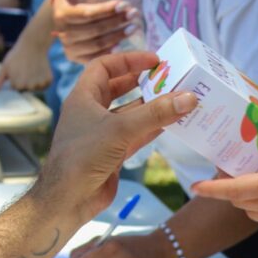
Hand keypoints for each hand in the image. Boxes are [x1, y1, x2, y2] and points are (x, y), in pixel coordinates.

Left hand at [0, 37, 52, 92]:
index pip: (16, 88)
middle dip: (25, 81)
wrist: (33, 44)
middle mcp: (30, 86)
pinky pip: (45, 85)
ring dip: (34, 81)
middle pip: (26, 89)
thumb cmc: (16, 55)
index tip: (17, 70)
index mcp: (18, 85)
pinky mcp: (49, 80)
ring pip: (36, 88)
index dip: (15, 79)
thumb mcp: (5, 67)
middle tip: (24, 68)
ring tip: (32, 68)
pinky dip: (43, 80)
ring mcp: (40, 84)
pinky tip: (39, 70)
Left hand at [33, 51, 196, 223]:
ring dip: (150, 108)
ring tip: (175, 100)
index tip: (153, 60)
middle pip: (118, 89)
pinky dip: (151, 129)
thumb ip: (156, 113)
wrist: (69, 198)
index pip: (104, 67)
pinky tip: (170, 125)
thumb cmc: (84, 155)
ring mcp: (102, 134)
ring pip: (129, 114)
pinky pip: (135, 135)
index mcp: (84, 97)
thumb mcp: (121, 129)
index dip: (128, 60)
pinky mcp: (112, 154)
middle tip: (167, 79)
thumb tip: (188, 97)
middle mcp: (91, 113)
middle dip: (142, 83)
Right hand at [53, 0, 140, 62]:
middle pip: (96, 30)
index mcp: (62, 15)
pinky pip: (97, 58)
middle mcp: (64, 34)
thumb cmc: (69, 5)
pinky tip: (124, 44)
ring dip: (119, 36)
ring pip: (99, 44)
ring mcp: (70, 49)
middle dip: (117, 22)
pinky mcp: (77, 60)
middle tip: (134, 14)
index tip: (125, 4)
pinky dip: (111, 52)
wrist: (62, 27)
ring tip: (134, 27)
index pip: (88, 14)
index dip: (107, 10)